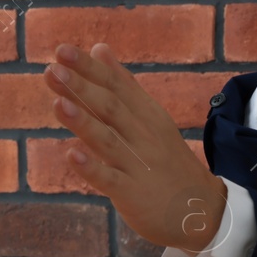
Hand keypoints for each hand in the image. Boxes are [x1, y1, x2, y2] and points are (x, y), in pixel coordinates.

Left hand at [45, 42, 228, 252]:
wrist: (203, 208)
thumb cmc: (166, 159)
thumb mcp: (150, 116)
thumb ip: (123, 83)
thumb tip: (98, 47)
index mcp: (146, 114)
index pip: (115, 85)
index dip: (89, 68)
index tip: (62, 50)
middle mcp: (143, 135)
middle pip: (111, 108)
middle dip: (82, 88)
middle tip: (53, 69)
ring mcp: (138, 164)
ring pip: (109, 140)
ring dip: (83, 122)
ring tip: (58, 103)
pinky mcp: (133, 194)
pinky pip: (110, 180)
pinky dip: (92, 168)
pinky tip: (72, 155)